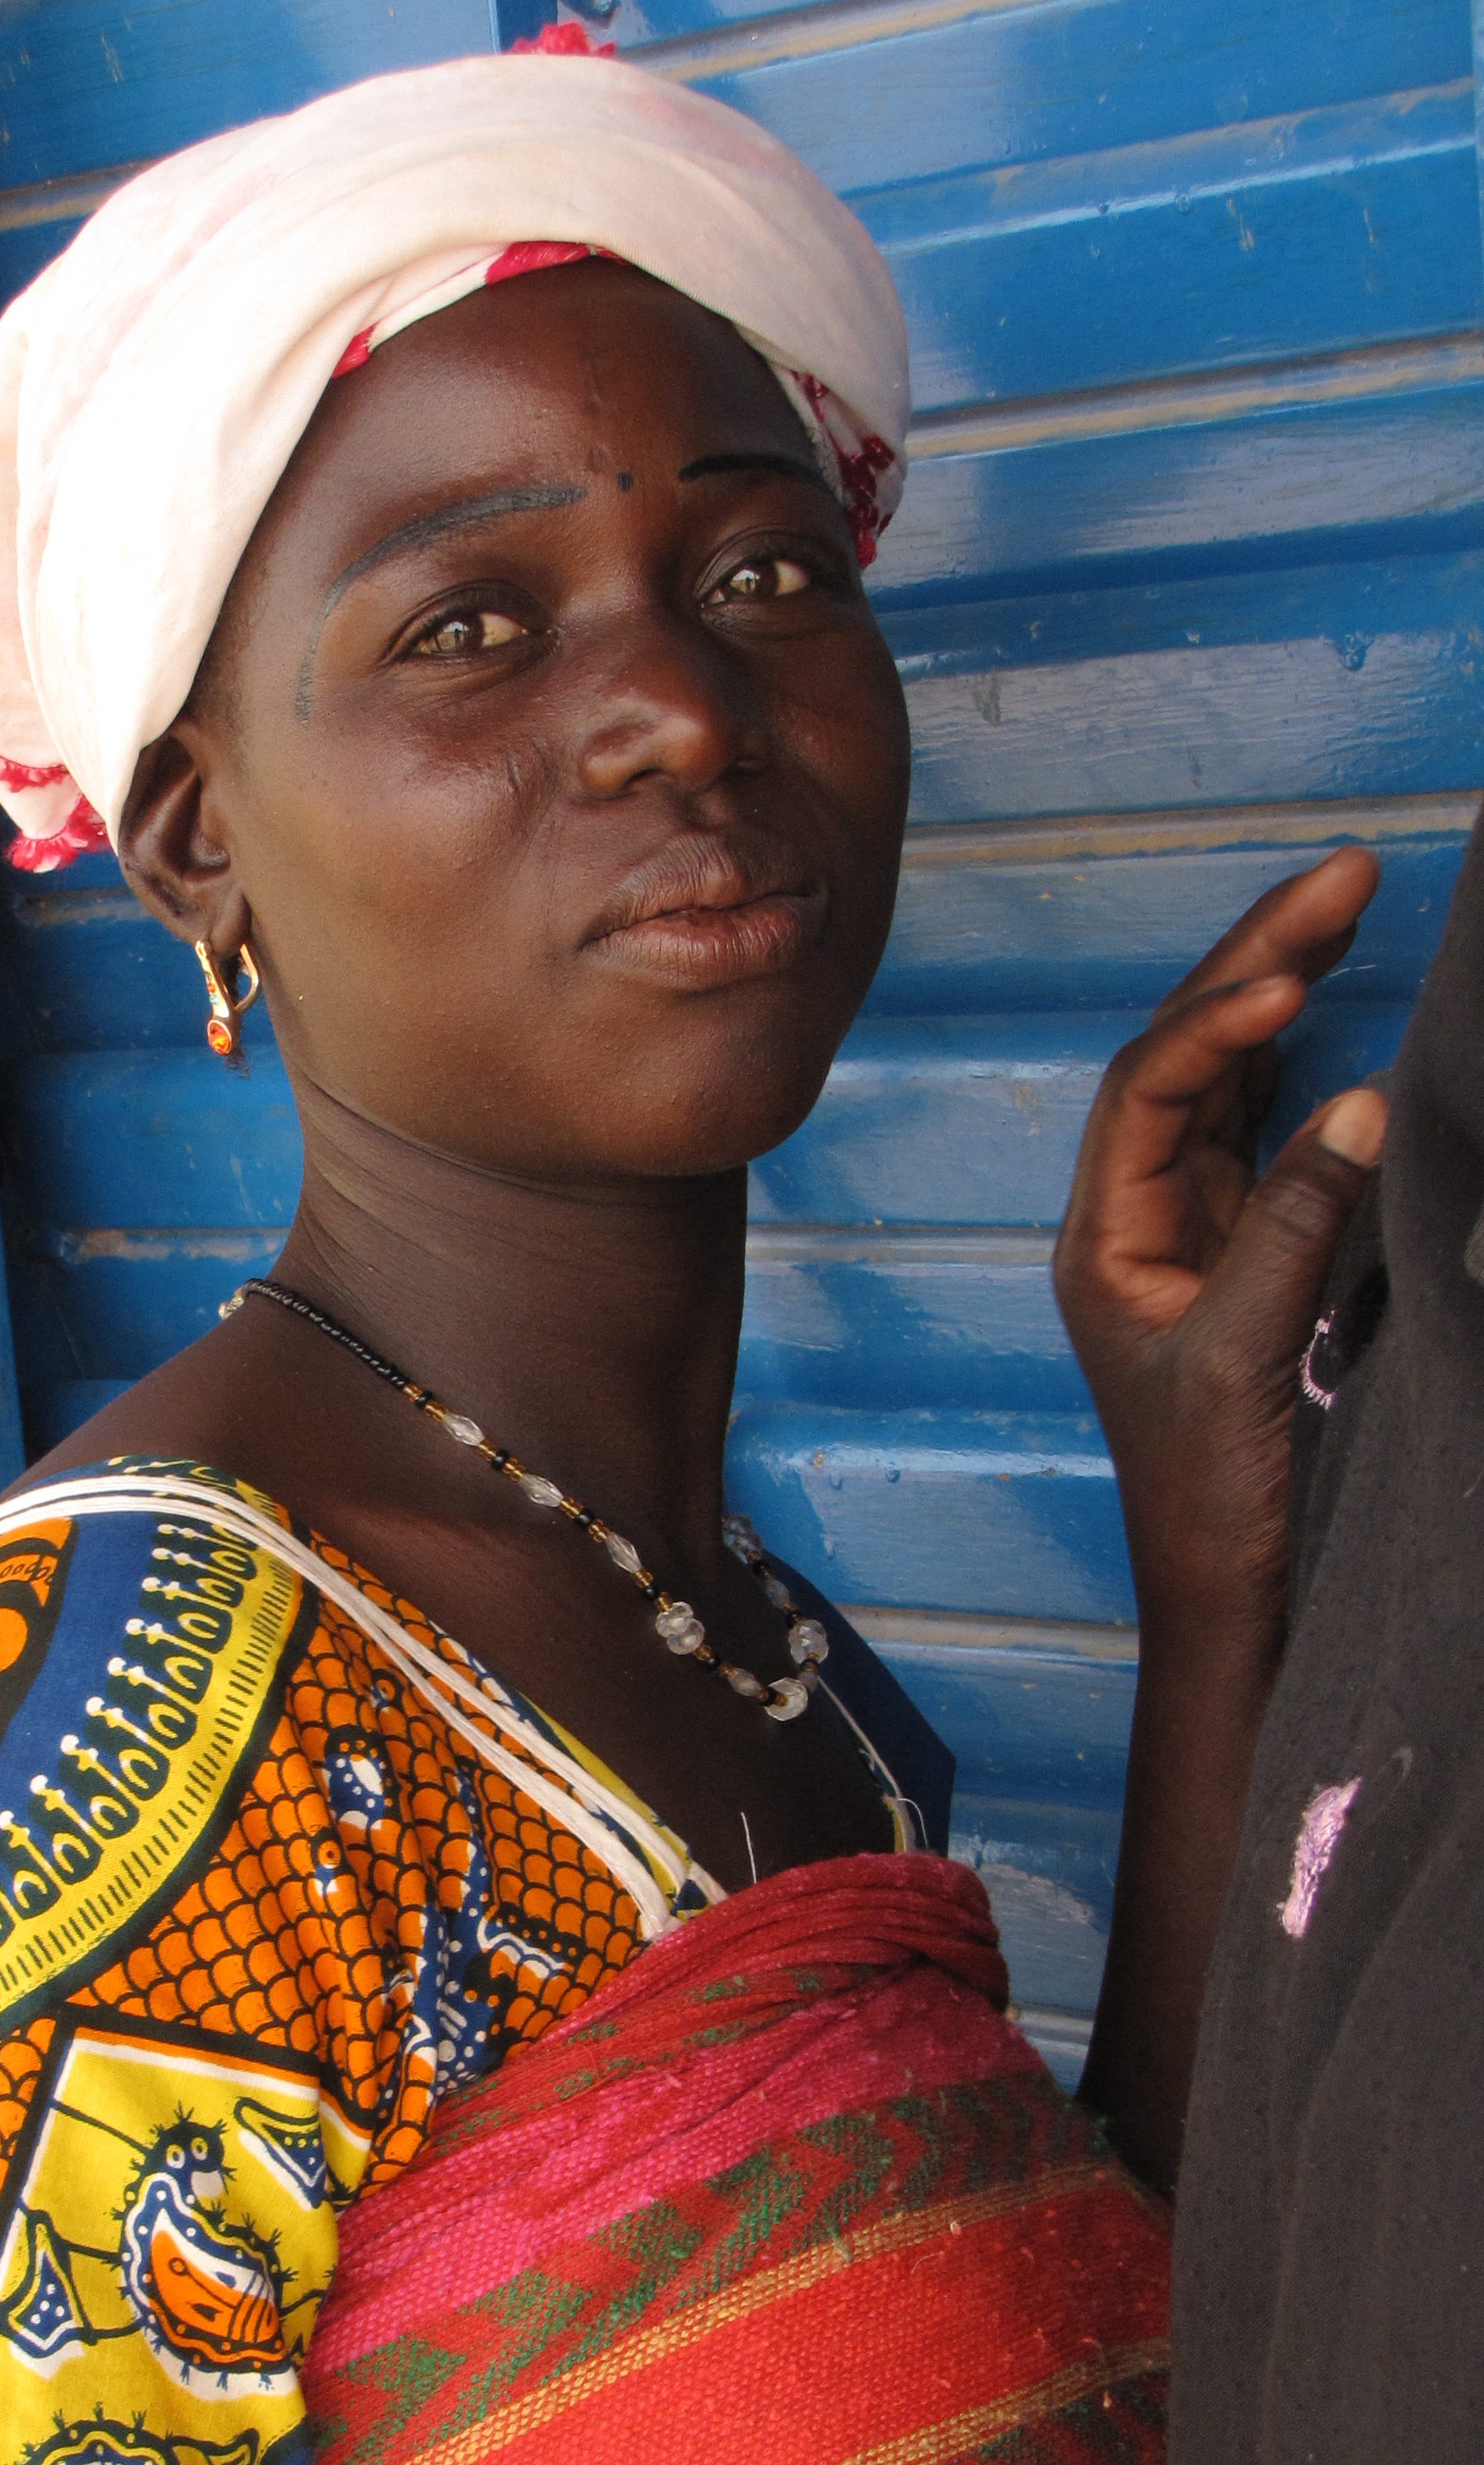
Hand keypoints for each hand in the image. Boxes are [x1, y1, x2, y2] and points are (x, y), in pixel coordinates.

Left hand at [1053, 847, 1387, 1630]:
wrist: (1227, 1593)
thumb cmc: (1215, 1500)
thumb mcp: (1249, 1357)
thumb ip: (1297, 1230)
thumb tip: (1357, 1102)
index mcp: (1106, 1242)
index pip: (1152, 1090)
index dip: (1221, 1020)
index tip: (1296, 977)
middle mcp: (1135, 1221)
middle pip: (1189, 1056)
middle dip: (1260, 958)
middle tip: (1344, 871)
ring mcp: (1190, 1229)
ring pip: (1232, 1078)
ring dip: (1282, 985)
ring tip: (1347, 898)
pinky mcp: (1244, 1249)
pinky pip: (1265, 1125)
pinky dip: (1303, 1057)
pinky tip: (1333, 998)